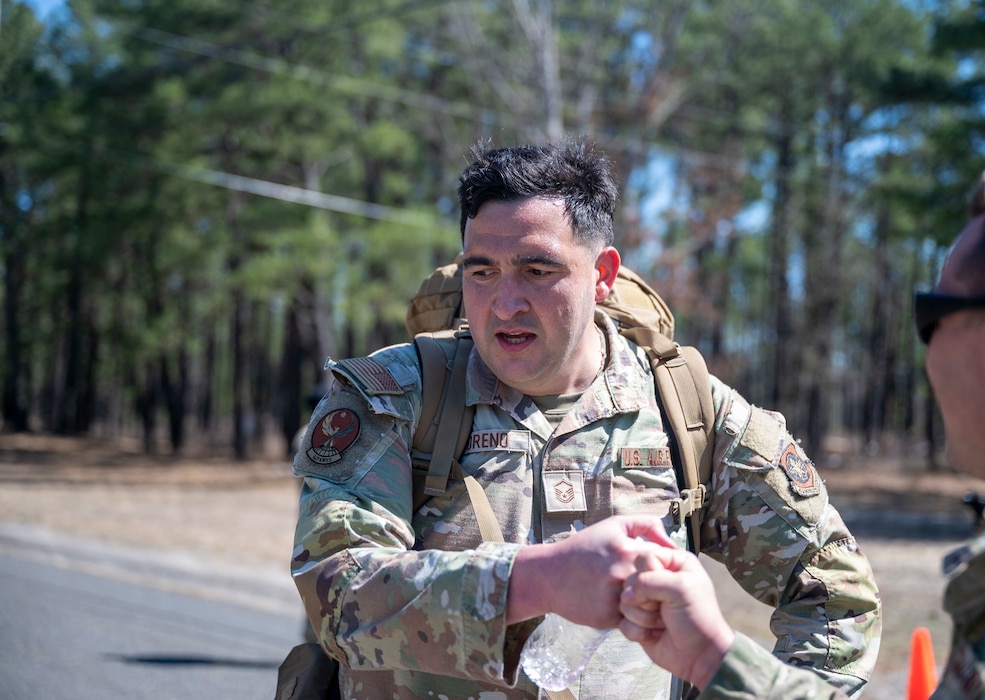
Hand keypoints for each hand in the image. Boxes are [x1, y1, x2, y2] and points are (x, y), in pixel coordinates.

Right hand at [507, 515, 675, 627]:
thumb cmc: (583, 548)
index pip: (666, 561)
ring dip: (645, 604)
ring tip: (636, 596)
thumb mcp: (612, 526)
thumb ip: (645, 525)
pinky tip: (618, 604)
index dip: (663, 564)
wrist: (548, 575)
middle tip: (648, 584)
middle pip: (659, 586)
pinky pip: (631, 621)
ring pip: (647, 607)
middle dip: (656, 586)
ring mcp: (615, 599)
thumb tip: (670, 540)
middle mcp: (623, 576)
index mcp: (627, 552)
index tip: (654, 566)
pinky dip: (629, 615)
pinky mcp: (607, 619)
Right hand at [619, 545, 734, 689]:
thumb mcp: (681, 588)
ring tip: (662, 622)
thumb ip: (650, 581)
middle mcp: (658, 579)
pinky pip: (622, 620)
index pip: (645, 557)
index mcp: (673, 563)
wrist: (698, 655)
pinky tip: (654, 634)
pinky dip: (637, 630)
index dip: (649, 574)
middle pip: (631, 579)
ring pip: (624, 600)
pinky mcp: (636, 620)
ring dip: (643, 617)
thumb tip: (626, 594)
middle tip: (664, 608)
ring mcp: (645, 600)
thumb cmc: (697, 618)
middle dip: (645, 599)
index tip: (665, 589)